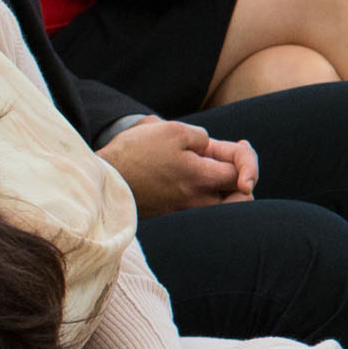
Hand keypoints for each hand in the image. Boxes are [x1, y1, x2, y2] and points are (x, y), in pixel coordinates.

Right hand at [101, 117, 248, 216]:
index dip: (246, 157)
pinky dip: (208, 196)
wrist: (101, 182)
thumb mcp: (172, 131)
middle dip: (244, 180)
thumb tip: (209, 149)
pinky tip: (197, 177)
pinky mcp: (171, 218)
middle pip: (239, 199)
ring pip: (222, 208)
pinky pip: (202, 211)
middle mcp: (197, 202)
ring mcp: (184, 213)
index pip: (241, 172)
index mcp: (201, 179)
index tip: (242, 145)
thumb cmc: (135, 153)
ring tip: (219, 171)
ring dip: (228, 191)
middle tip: (237, 164)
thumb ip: (201, 138)